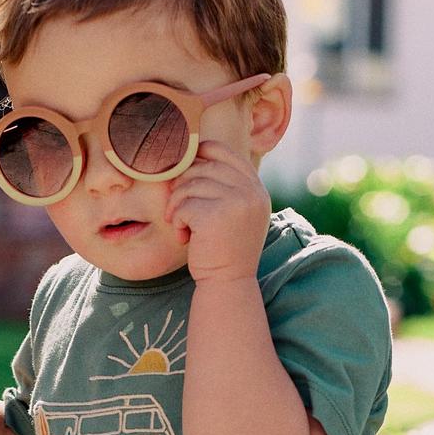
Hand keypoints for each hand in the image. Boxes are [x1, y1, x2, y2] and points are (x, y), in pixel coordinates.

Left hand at [163, 140, 270, 283]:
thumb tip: (192, 152)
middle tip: (177, 209)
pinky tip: (183, 236)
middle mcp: (250, 192)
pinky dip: (177, 220)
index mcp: (256, 189)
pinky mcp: (216, 216)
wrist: (228, 283)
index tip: (184, 170)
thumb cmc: (224, 250)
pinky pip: (184, 204)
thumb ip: (225, 186)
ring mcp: (236, 202)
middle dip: (182, 185)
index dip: (199, 153)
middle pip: (202, 167)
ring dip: (177, 205)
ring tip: (180, 225)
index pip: (223, 151)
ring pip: (190, 185)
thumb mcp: (235, 213)